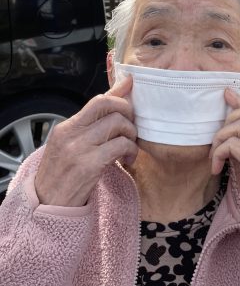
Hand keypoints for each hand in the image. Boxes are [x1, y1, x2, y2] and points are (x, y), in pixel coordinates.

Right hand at [35, 76, 137, 206]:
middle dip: (128, 112)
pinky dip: (130, 150)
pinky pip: (120, 145)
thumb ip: (93, 124)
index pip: (98, 100)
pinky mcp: (88, 166)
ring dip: (131, 134)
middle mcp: (70, 134)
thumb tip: (118, 94)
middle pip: (108, 105)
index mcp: (66, 127)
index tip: (132, 97)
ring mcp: (78, 149)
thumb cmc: (62, 176)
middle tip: (132, 128)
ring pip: (117, 123)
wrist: (46, 208)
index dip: (120, 96)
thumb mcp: (72, 145)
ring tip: (129, 148)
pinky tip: (127, 160)